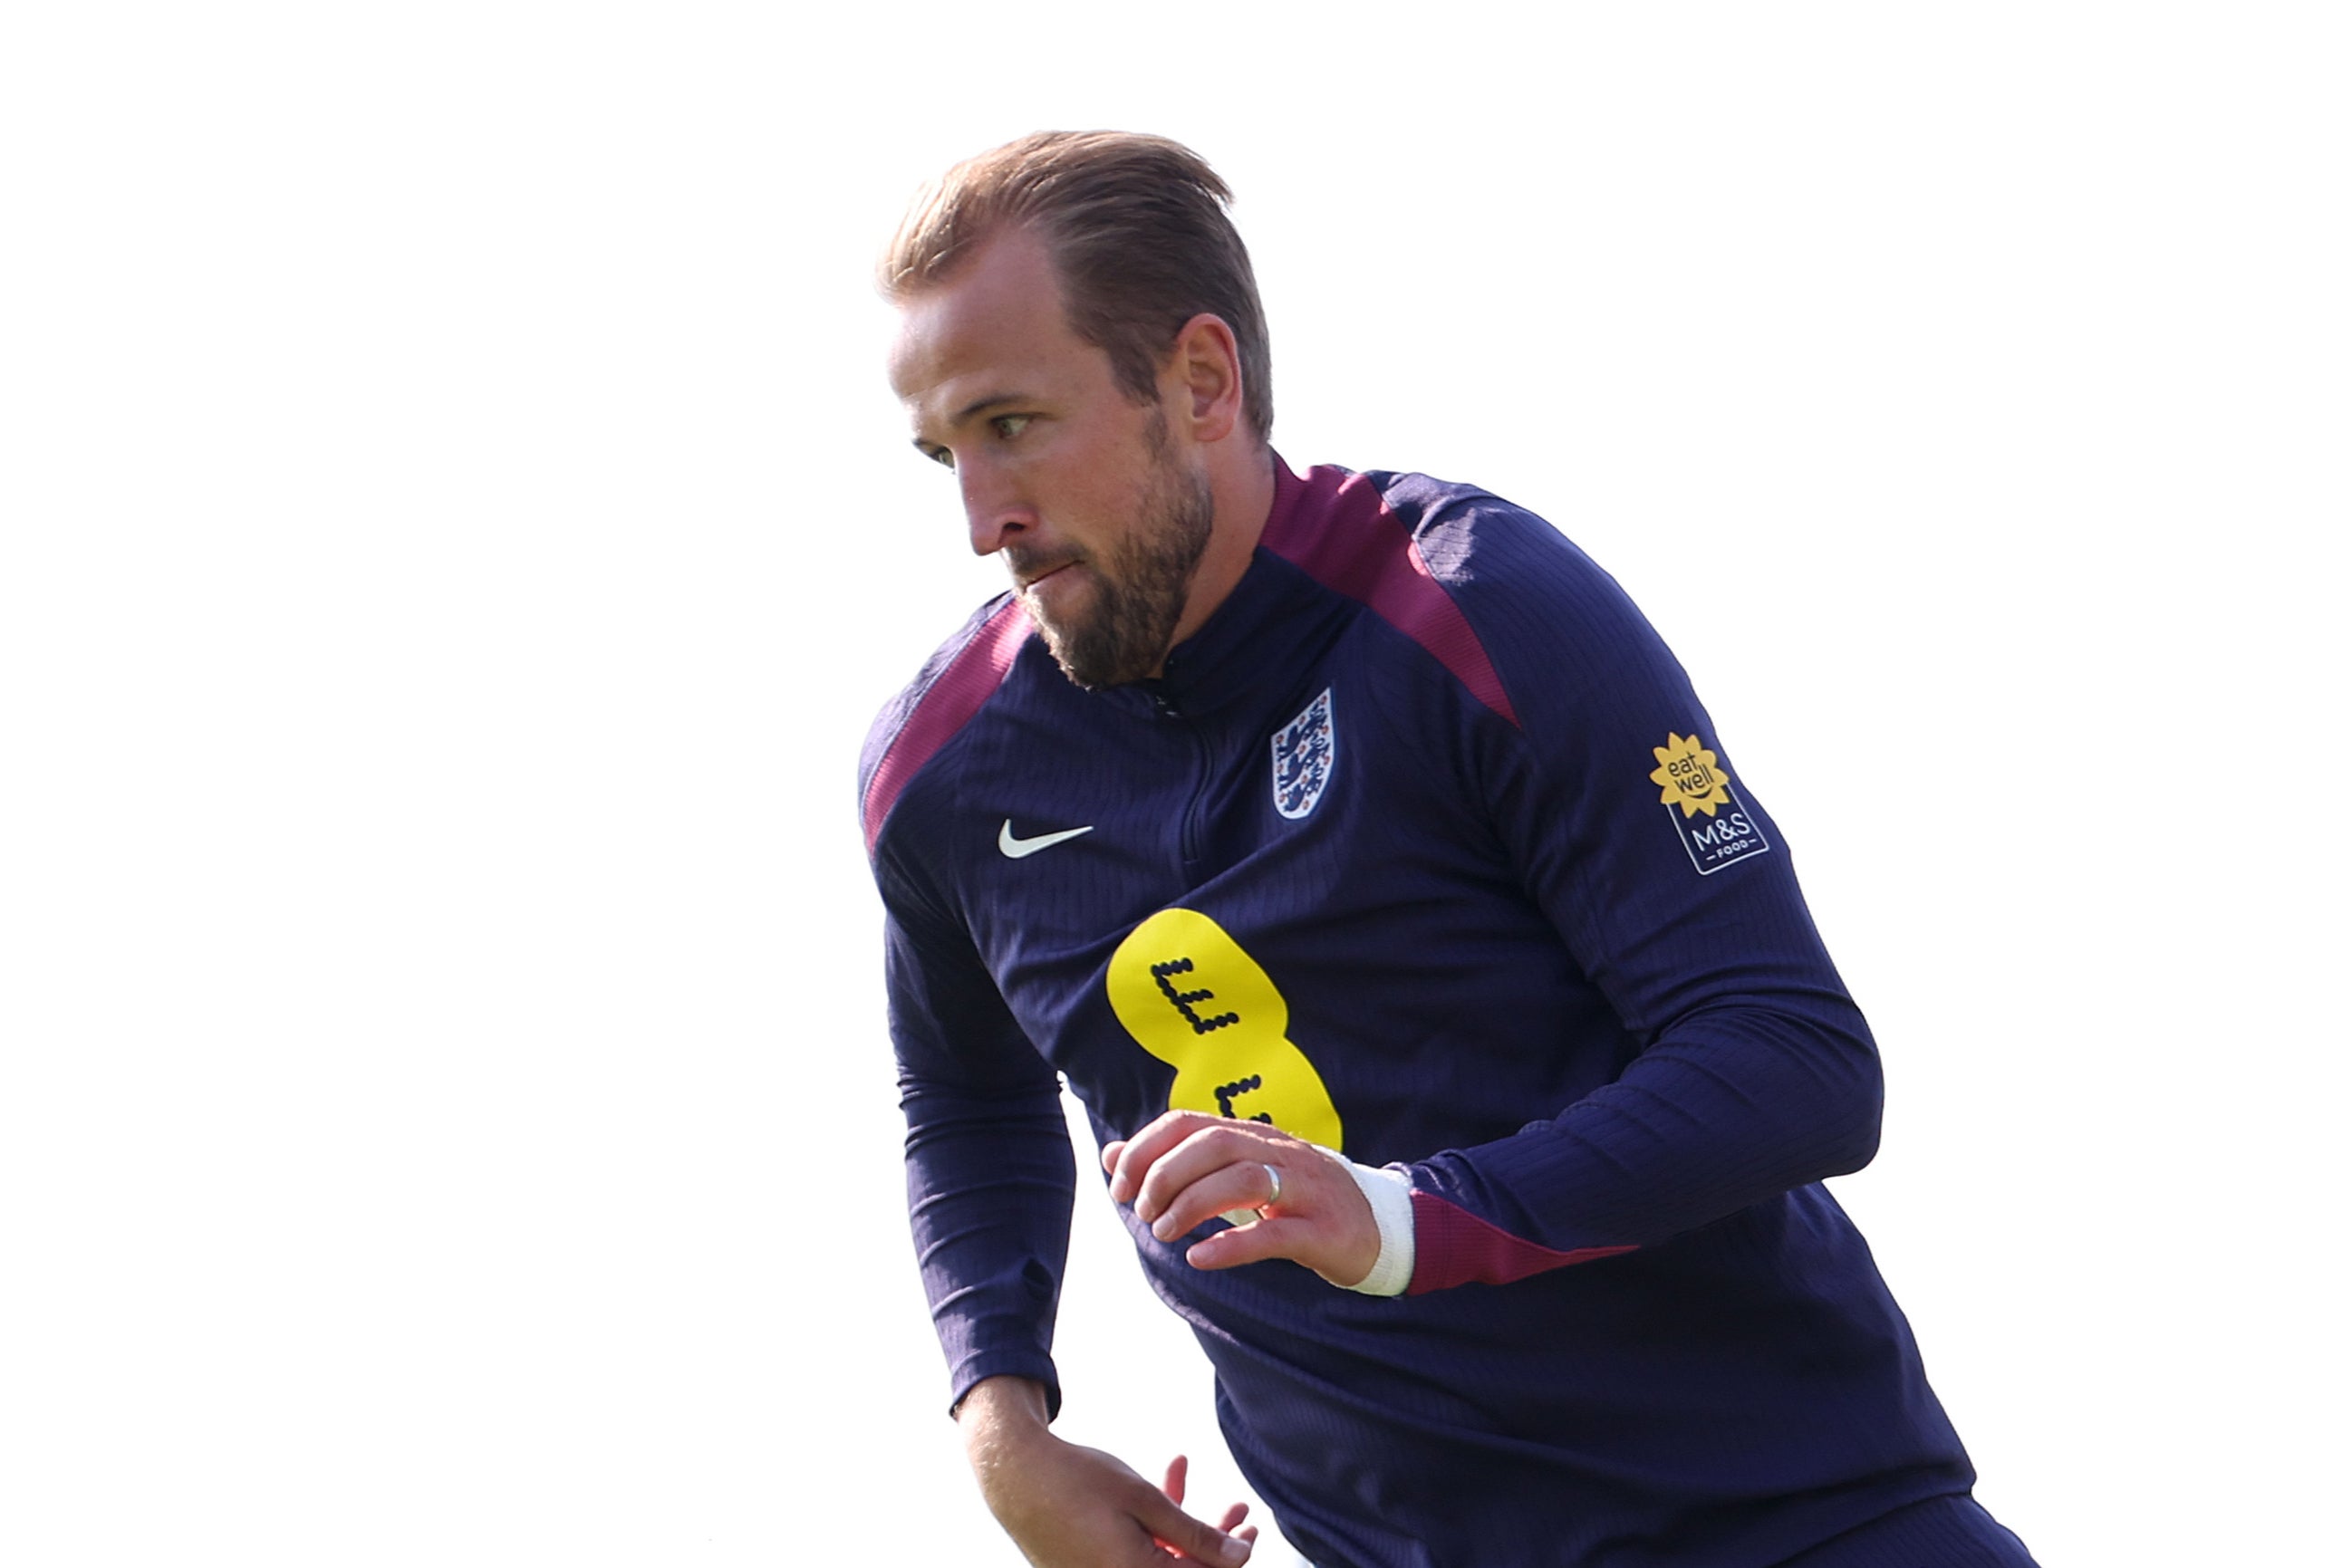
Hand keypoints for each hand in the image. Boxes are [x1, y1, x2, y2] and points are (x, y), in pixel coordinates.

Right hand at [958, 1377, 1254, 1566]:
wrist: (1014, 1474)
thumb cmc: (1080, 1481)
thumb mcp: (1146, 1500)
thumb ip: (1196, 1535)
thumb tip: (1242, 1558)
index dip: (1234, 1556)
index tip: (1252, 1524)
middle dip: (1212, 1541)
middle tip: (1236, 1507)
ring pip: (1159, 1562)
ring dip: (1181, 1529)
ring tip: (1187, 1478)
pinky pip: (1134, 1558)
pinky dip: (1152, 1530)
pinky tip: (1162, 1484)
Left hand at [1104, 1111, 1379, 1288]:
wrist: (1380, 1227)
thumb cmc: (1297, 1202)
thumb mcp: (1236, 1176)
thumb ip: (1177, 1165)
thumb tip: (1113, 1156)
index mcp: (1254, 1136)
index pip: (1189, 1122)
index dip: (1146, 1150)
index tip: (1122, 1188)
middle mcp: (1279, 1152)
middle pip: (1213, 1143)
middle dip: (1165, 1175)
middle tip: (1143, 1213)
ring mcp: (1305, 1189)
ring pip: (1243, 1178)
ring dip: (1192, 1204)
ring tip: (1164, 1233)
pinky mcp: (1323, 1231)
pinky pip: (1275, 1233)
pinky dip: (1232, 1245)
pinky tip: (1199, 1257)